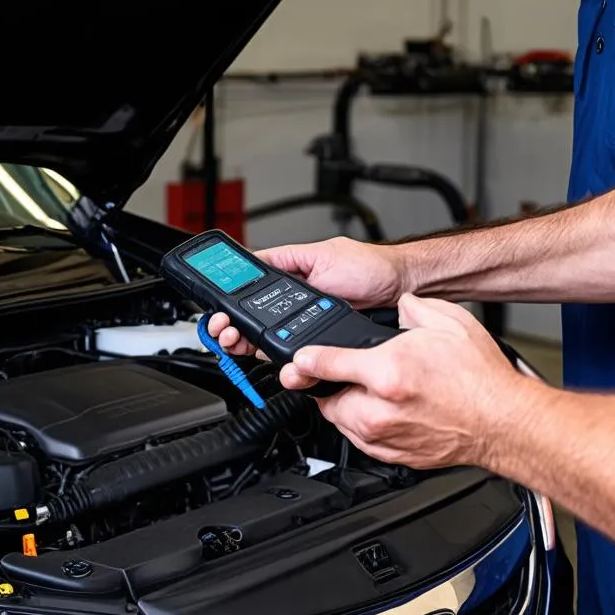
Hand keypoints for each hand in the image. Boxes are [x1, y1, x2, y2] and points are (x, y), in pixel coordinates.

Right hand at [207, 237, 405, 356]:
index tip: (216, 310)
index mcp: (289, 278)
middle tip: (223, 330)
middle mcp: (293, 304)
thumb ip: (285, 259)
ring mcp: (304, 325)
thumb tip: (253, 258)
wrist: (398, 290)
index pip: (247, 291)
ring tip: (236, 342)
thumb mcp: (320, 254)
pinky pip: (292, 354)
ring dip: (245, 343)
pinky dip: (279, 359)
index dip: (228, 302)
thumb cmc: (368, 267)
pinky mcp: (318, 343)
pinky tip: (269, 357)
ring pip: (265, 341)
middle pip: (249, 321)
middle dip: (229, 327)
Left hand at [282, 295, 526, 469]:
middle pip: (326, 398)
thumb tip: (399, 304)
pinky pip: (360, 440)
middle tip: (352, 374)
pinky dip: (364, 426)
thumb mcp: (449, 322)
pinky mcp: (392, 455)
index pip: (325, 363)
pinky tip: (387, 411)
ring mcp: (384, 437)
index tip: (298, 360)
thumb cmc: (482, 379)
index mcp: (388, 372)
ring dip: (346, 406)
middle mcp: (379, 409)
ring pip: (340, 421)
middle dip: (331, 384)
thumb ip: (413, 308)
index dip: (305, 359)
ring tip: (374, 392)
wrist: (505, 423)